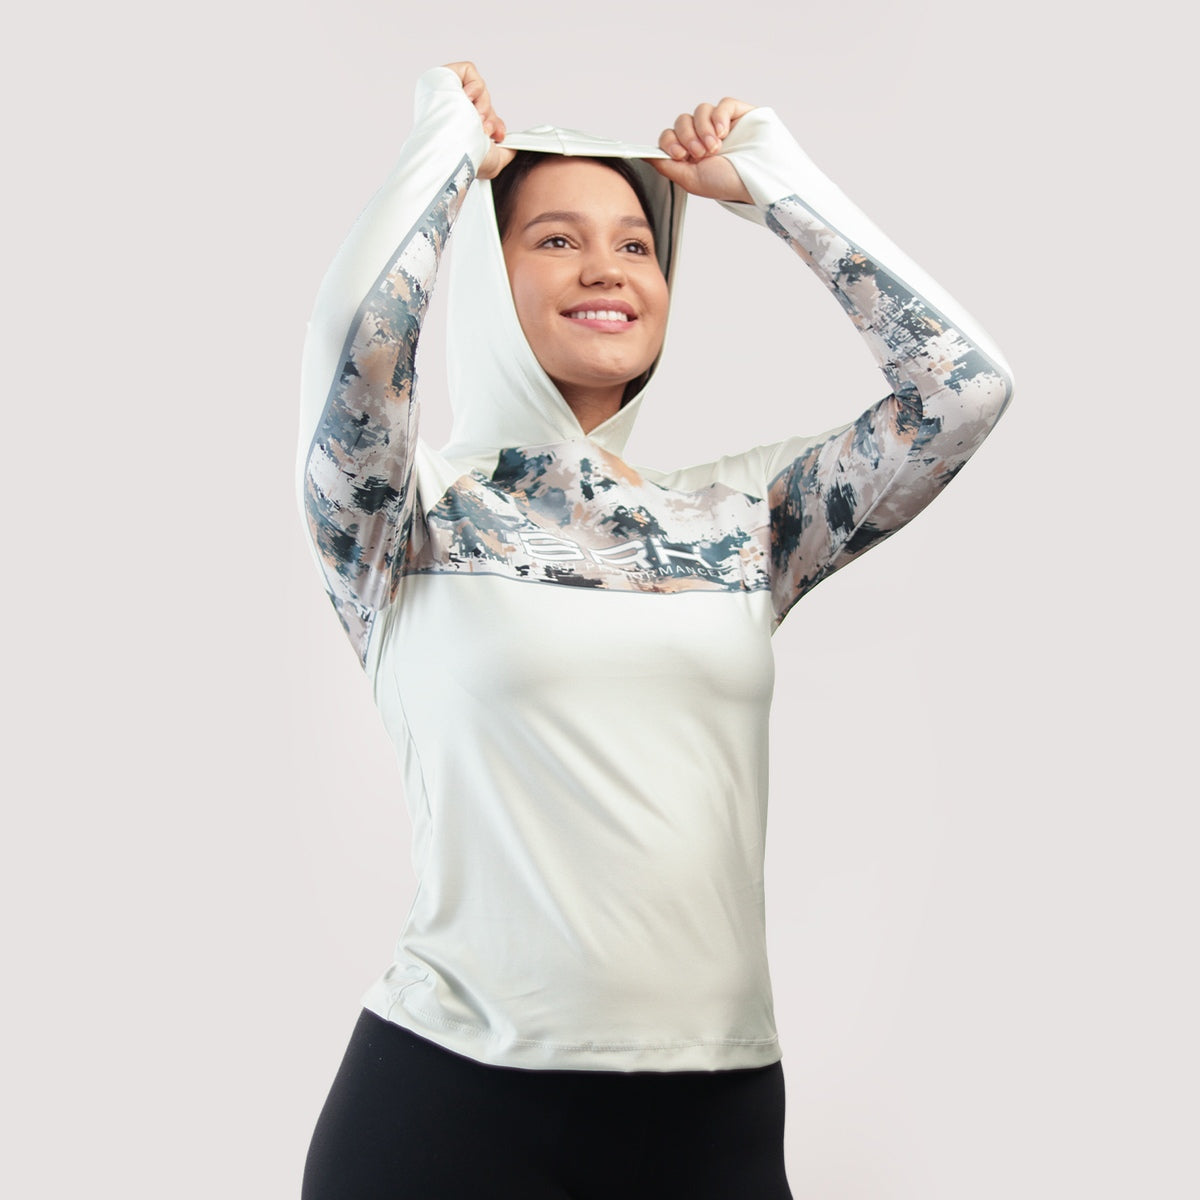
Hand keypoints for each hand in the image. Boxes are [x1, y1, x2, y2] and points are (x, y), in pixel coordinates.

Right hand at [442, 60, 515, 179]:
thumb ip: (508, 151)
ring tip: (475, 118)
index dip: (493, 124)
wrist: (456, 151)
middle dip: (489, 116)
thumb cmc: (469, 160)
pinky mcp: (442, 78)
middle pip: (482, 103)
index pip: (481, 117)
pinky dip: (475, 86)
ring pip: (479, 89)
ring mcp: (446, 94)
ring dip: (484, 105)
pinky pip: (468, 71)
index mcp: (459, 128)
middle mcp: (451, 112)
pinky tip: (467, 100)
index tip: (498, 136)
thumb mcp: (496, 161)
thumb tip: (515, 145)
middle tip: (484, 129)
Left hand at [650, 99, 755, 202]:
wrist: (757, 182)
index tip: (680, 155)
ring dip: (704, 130)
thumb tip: (644, 155)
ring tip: (715, 147)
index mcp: (690, 153)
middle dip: (688, 137)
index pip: (670, 136)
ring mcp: (721, 124)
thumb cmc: (727, 184)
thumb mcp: (689, 179)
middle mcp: (703, 137)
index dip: (671, 142)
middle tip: (701, 153)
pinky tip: (724, 133)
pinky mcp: (738, 113)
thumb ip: (665, 165)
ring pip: (700, 111)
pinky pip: (722, 104)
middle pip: (682, 121)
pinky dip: (719, 116)